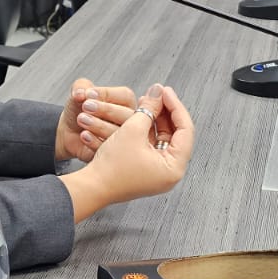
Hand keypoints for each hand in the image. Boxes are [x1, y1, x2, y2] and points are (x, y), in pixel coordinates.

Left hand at [54, 77, 136, 161]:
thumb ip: (81, 87)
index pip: (125, 96)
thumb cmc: (79, 110)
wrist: (68, 131)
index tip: (88, 94)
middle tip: (85, 107)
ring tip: (81, 120)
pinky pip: (111, 151)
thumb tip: (81, 92)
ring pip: (120, 133)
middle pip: (127, 115)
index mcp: (125, 102)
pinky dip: (96, 142)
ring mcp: (125, 139)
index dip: (107, 94)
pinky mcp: (116, 154)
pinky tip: (84, 136)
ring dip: (99, 125)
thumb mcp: (78, 94)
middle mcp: (130, 120)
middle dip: (105, 110)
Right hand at [60, 84, 194, 219]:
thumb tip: (157, 92)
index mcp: (174, 167)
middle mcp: (170, 172)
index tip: (166, 91)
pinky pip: (153, 145)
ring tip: (148, 101)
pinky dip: (148, 130)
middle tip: (158, 94)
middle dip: (166, 111)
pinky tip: (141, 115)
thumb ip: (148, 108)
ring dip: (156, 119)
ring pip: (163, 138)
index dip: (175, 106)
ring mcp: (158, 172)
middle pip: (176, 134)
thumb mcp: (132, 130)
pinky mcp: (147, 169)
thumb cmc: (111, 167)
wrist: (92, 187)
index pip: (185, 130)